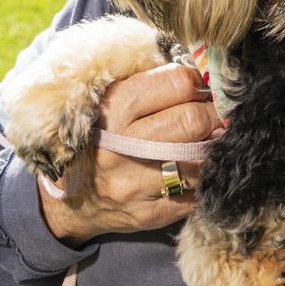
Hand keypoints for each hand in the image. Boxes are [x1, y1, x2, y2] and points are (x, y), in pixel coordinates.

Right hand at [39, 63, 220, 245]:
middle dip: (213, 114)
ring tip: (206, 141)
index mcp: (113, 108)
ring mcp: (136, 184)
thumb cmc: (102, 139)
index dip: (198, 83)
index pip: (178, 82)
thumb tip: (205, 72)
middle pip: (194, 120)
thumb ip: (153, 82)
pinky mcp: (151, 213)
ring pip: (202, 158)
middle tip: (213, 115)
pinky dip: (205, 178)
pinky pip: (199, 191)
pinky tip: (195, 169)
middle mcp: (123, 147)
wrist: (71, 200)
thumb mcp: (111, 100)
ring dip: (213, 147)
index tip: (199, 89)